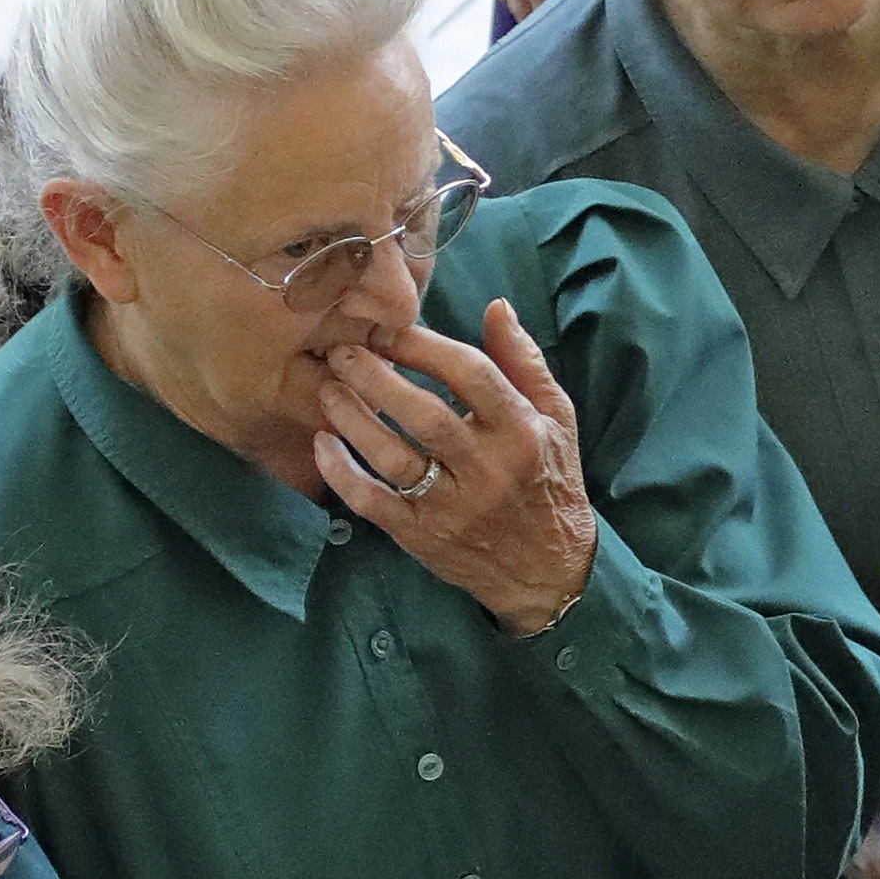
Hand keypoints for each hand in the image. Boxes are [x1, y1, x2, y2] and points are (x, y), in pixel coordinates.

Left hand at [316, 295, 598, 633]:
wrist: (548, 571)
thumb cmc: (548, 481)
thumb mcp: (556, 418)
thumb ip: (524, 362)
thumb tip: (497, 307)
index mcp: (521, 432)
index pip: (471, 374)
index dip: (423, 345)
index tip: (388, 329)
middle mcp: (488, 469)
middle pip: (424, 415)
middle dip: (377, 378)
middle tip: (342, 352)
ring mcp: (453, 507)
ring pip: (394, 458)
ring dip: (353, 419)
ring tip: (327, 389)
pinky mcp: (423, 537)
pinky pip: (373, 503)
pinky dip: (342, 473)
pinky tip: (323, 444)